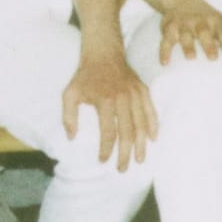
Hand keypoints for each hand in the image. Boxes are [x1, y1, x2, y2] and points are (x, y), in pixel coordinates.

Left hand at [61, 52, 157, 170]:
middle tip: (123, 168)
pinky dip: (153, 125)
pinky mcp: (142, 90)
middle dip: (126, 153)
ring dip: (141, 144)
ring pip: (141, 124)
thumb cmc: (84, 76)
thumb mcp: (69, 93)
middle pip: (127, 132)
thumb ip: (68, 116)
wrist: (103, 53)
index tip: (103, 161)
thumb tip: (71, 137)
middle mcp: (122, 99)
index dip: (106, 149)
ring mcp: (135, 94)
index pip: (108, 132)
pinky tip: (153, 139)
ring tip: (140, 160)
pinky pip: (151, 110)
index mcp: (104, 101)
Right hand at [157, 0, 221, 63]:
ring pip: (185, 34)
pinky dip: (164, 51)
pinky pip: (165, 39)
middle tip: (213, 58)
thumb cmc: (207, 18)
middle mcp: (200, 21)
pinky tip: (165, 62)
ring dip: (188, 45)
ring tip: (191, 57)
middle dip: (209, 44)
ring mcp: (184, 23)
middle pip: (204, 31)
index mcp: (215, 20)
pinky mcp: (169, 27)